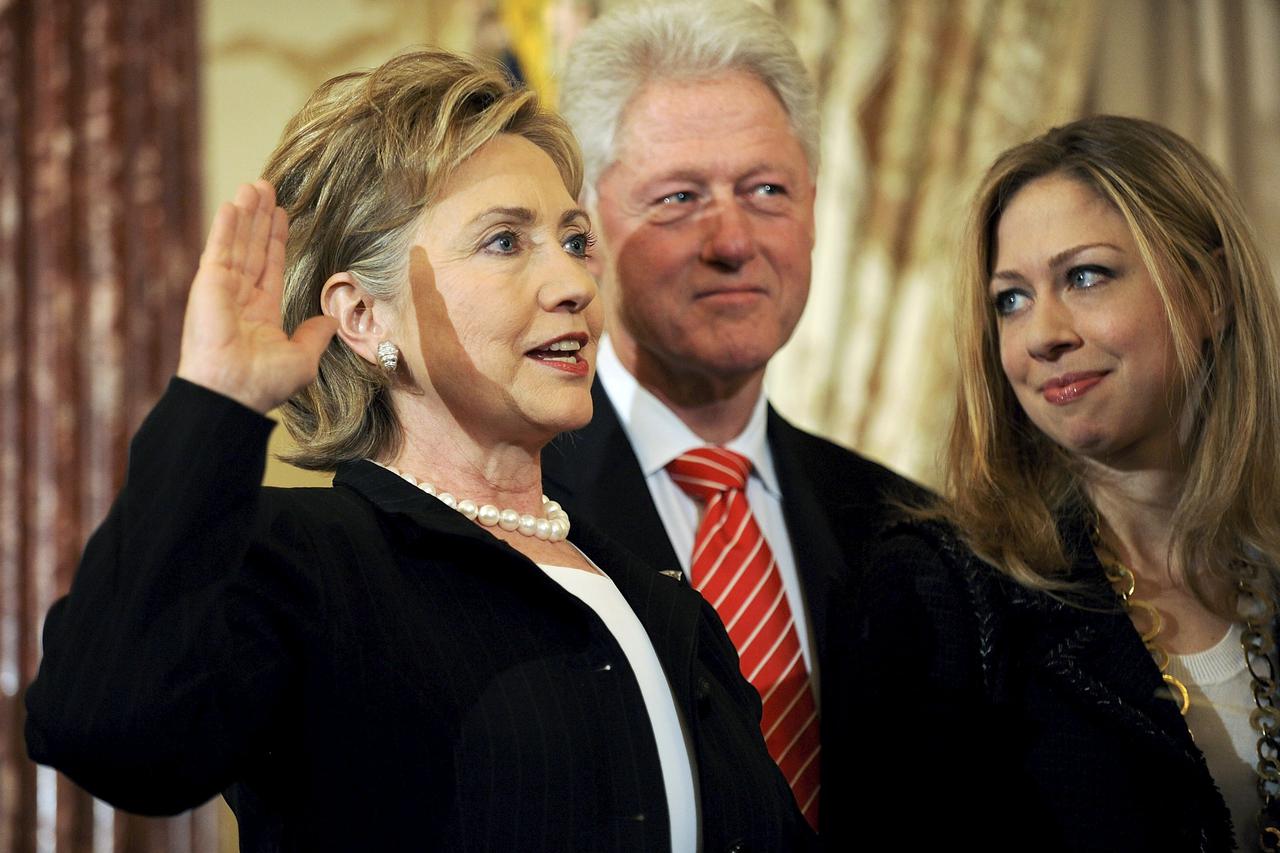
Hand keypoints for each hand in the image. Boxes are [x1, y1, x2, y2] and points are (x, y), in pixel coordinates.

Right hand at [176, 181, 337, 413]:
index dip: (277, 241)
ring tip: (255, 185)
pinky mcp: (208, 283)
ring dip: (246, 213)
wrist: (231, 393)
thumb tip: (332, 321)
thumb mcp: (302, 359)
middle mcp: (240, 298)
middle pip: (254, 248)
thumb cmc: (263, 383)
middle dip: (261, 219)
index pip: (271, 267)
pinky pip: (220, 248)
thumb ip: (316, 335)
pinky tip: (234, 204)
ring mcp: (222, 289)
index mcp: (261, 314)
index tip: (283, 216)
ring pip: (238, 242)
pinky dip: (226, 226)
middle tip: (268, 187)